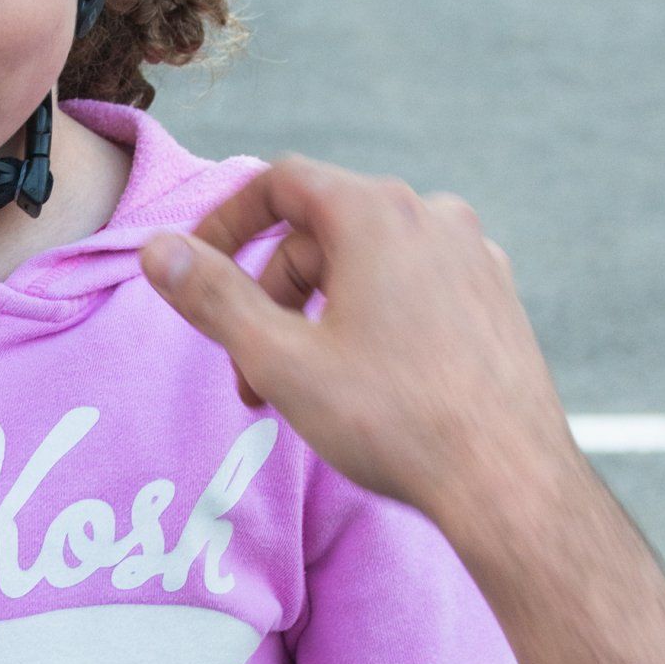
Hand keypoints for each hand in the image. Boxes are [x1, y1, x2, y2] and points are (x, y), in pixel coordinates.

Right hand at [140, 157, 581, 553]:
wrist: (507, 481)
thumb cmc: (394, 420)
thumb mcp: (280, 360)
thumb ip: (212, 297)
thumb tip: (156, 250)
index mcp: (377, 212)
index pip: (281, 182)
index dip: (225, 222)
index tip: (195, 271)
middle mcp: (433, 216)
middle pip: (321, 231)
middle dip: (270, 296)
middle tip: (249, 376)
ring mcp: (473, 256)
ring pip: (367, 264)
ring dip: (318, 314)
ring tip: (303, 390)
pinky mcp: (496, 298)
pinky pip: (413, 288)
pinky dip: (371, 320)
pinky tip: (367, 385)